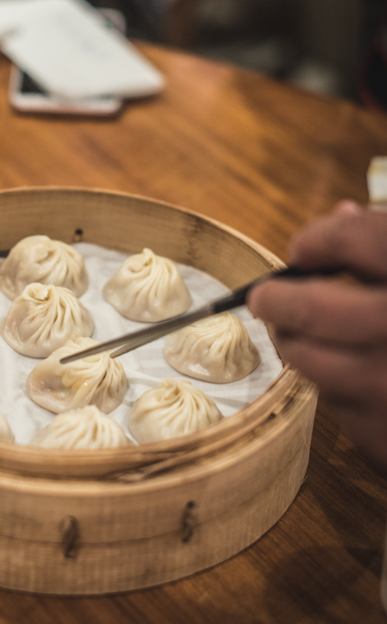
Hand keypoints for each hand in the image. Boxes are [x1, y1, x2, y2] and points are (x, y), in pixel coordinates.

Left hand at [249, 202, 386, 468]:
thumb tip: (344, 216)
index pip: (350, 237)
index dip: (317, 238)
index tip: (305, 248)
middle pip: (311, 305)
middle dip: (278, 297)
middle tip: (266, 296)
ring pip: (313, 362)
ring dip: (298, 344)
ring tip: (298, 333)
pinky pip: (342, 407)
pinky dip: (340, 387)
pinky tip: (358, 377)